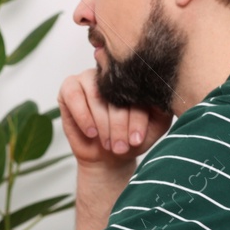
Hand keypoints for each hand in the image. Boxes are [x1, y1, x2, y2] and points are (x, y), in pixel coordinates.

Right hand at [57, 69, 171, 167]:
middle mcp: (112, 73)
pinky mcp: (69, 87)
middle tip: (122, 146)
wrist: (109, 157)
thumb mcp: (154, 126)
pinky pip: (74, 96)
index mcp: (135, 77)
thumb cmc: (132, 138)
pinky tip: (92, 132)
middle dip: (119, 125)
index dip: (137, 117)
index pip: (137, 90)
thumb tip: (158, 94)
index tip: (137, 139)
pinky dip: (83, 116)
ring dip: (102, 123)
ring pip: (96, 95)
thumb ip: (160, 108)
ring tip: (108, 143)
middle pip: (116, 94)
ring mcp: (89, 77)